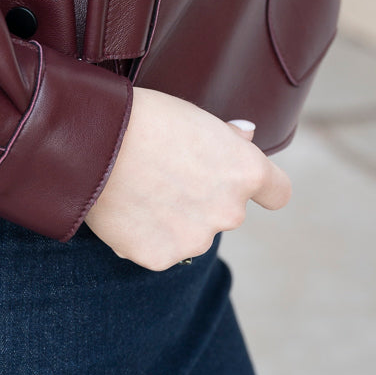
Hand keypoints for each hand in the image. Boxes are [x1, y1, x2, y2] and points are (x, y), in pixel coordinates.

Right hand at [83, 86, 291, 270]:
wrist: (98, 140)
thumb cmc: (148, 118)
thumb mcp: (196, 116)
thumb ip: (227, 138)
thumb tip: (247, 136)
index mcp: (245, 172)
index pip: (277, 193)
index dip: (261, 188)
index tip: (240, 182)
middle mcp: (229, 212)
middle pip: (225, 211)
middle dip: (203, 199)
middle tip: (166, 173)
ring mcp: (195, 240)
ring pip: (191, 233)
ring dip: (174, 220)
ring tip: (139, 188)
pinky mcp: (160, 258)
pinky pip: (159, 248)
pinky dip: (145, 235)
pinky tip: (126, 208)